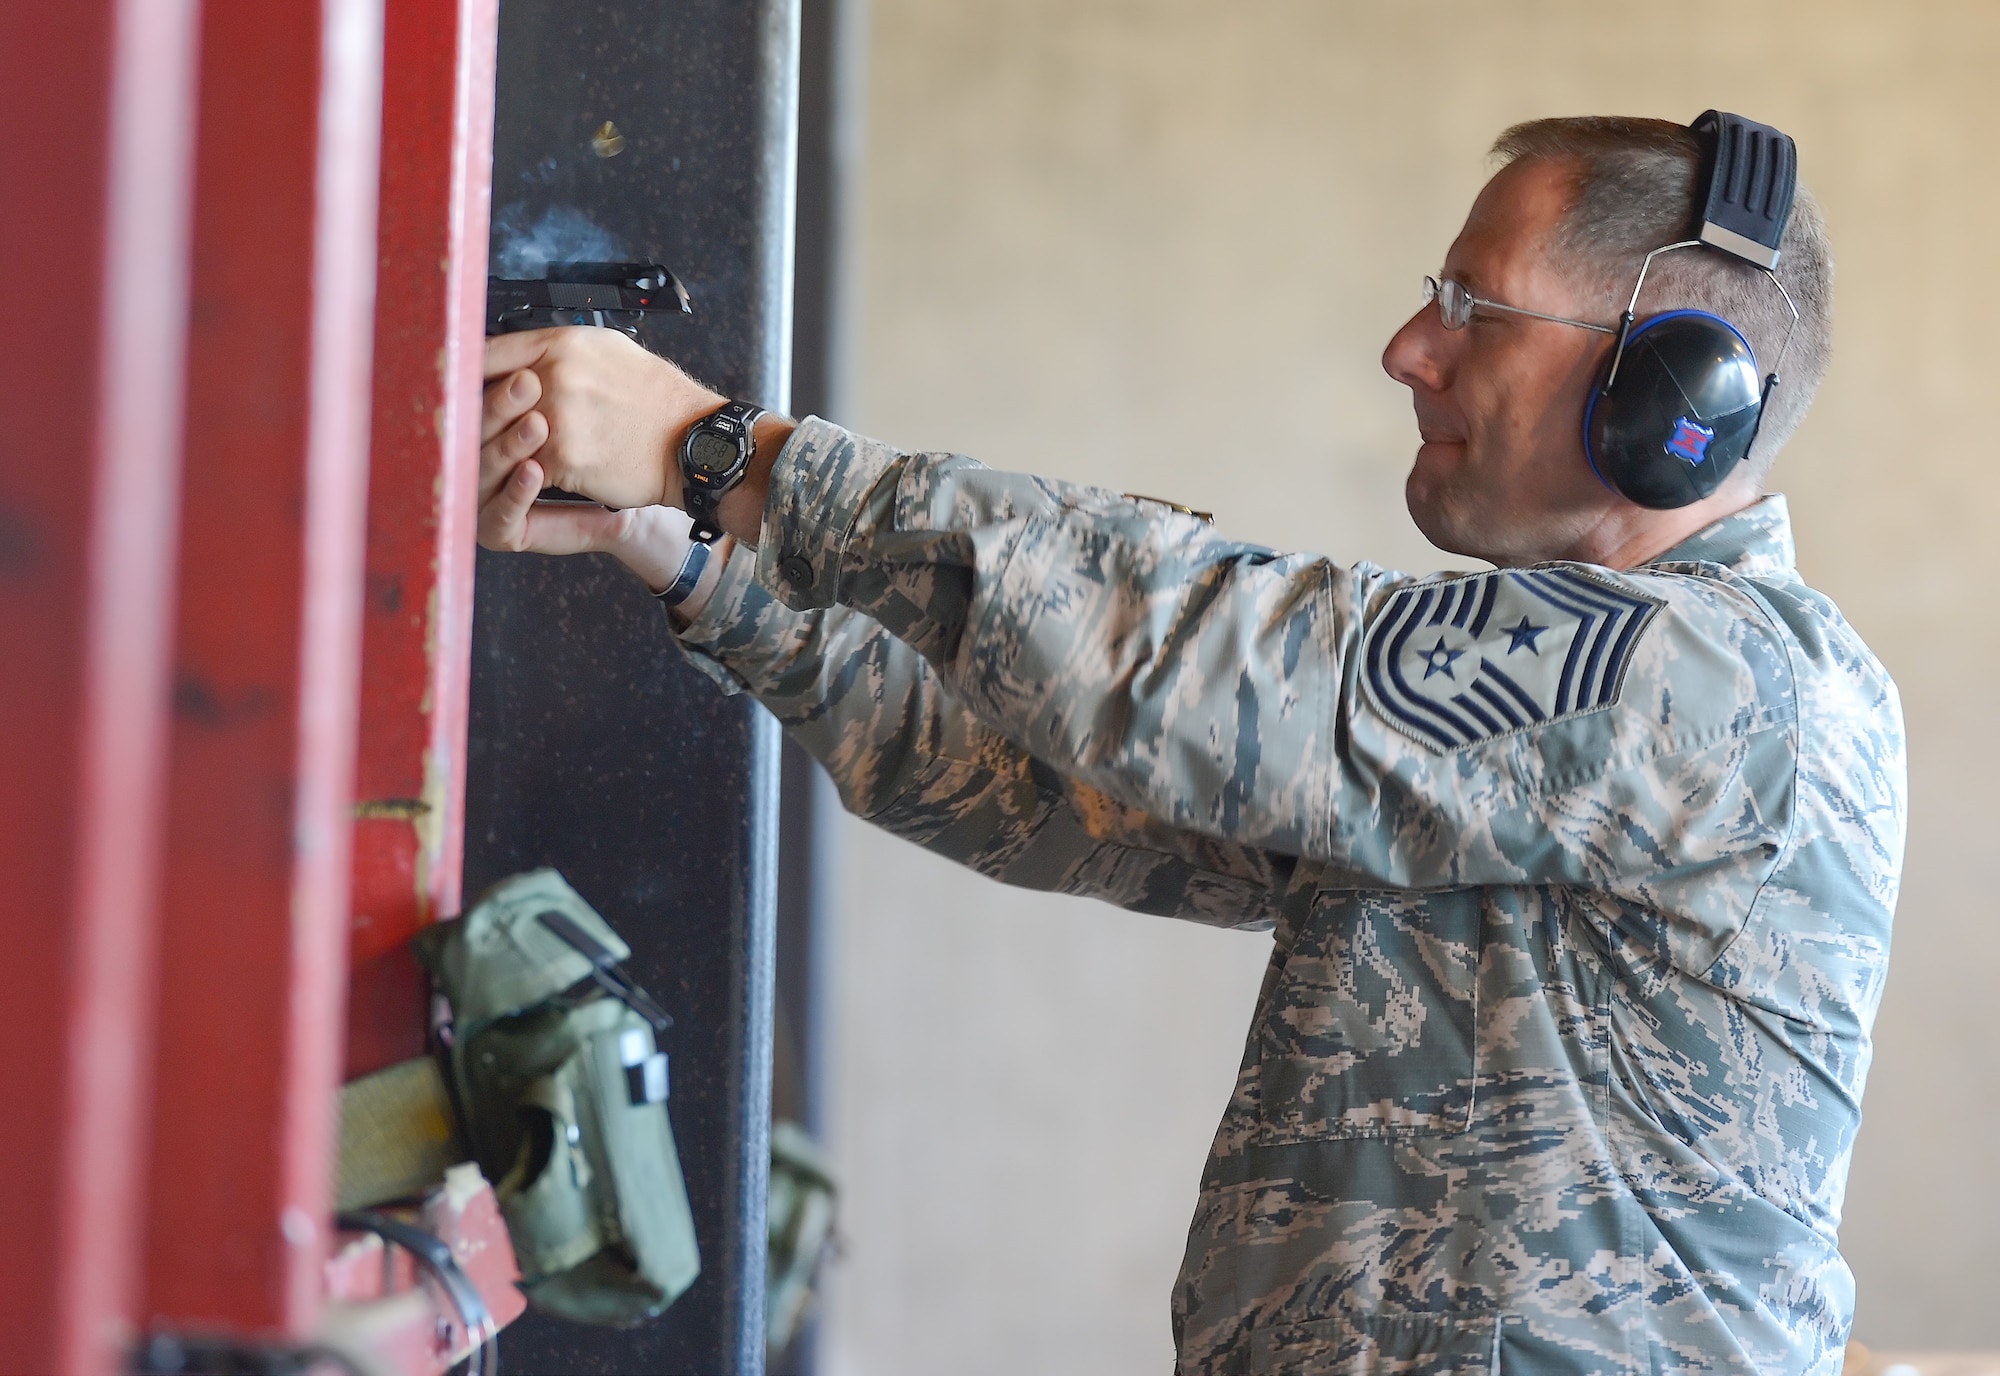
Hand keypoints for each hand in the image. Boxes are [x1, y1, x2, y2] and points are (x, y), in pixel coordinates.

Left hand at [483, 326, 726, 511]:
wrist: (692, 442)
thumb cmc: (657, 400)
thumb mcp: (609, 351)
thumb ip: (559, 351)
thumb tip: (521, 359)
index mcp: (563, 343)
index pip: (488, 351)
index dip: (464, 371)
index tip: (455, 385)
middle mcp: (555, 375)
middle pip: (485, 397)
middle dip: (476, 418)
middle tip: (462, 429)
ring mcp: (558, 418)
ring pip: (500, 438)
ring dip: (497, 452)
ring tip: (496, 457)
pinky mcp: (564, 459)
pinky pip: (524, 469)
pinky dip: (524, 478)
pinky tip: (528, 478)